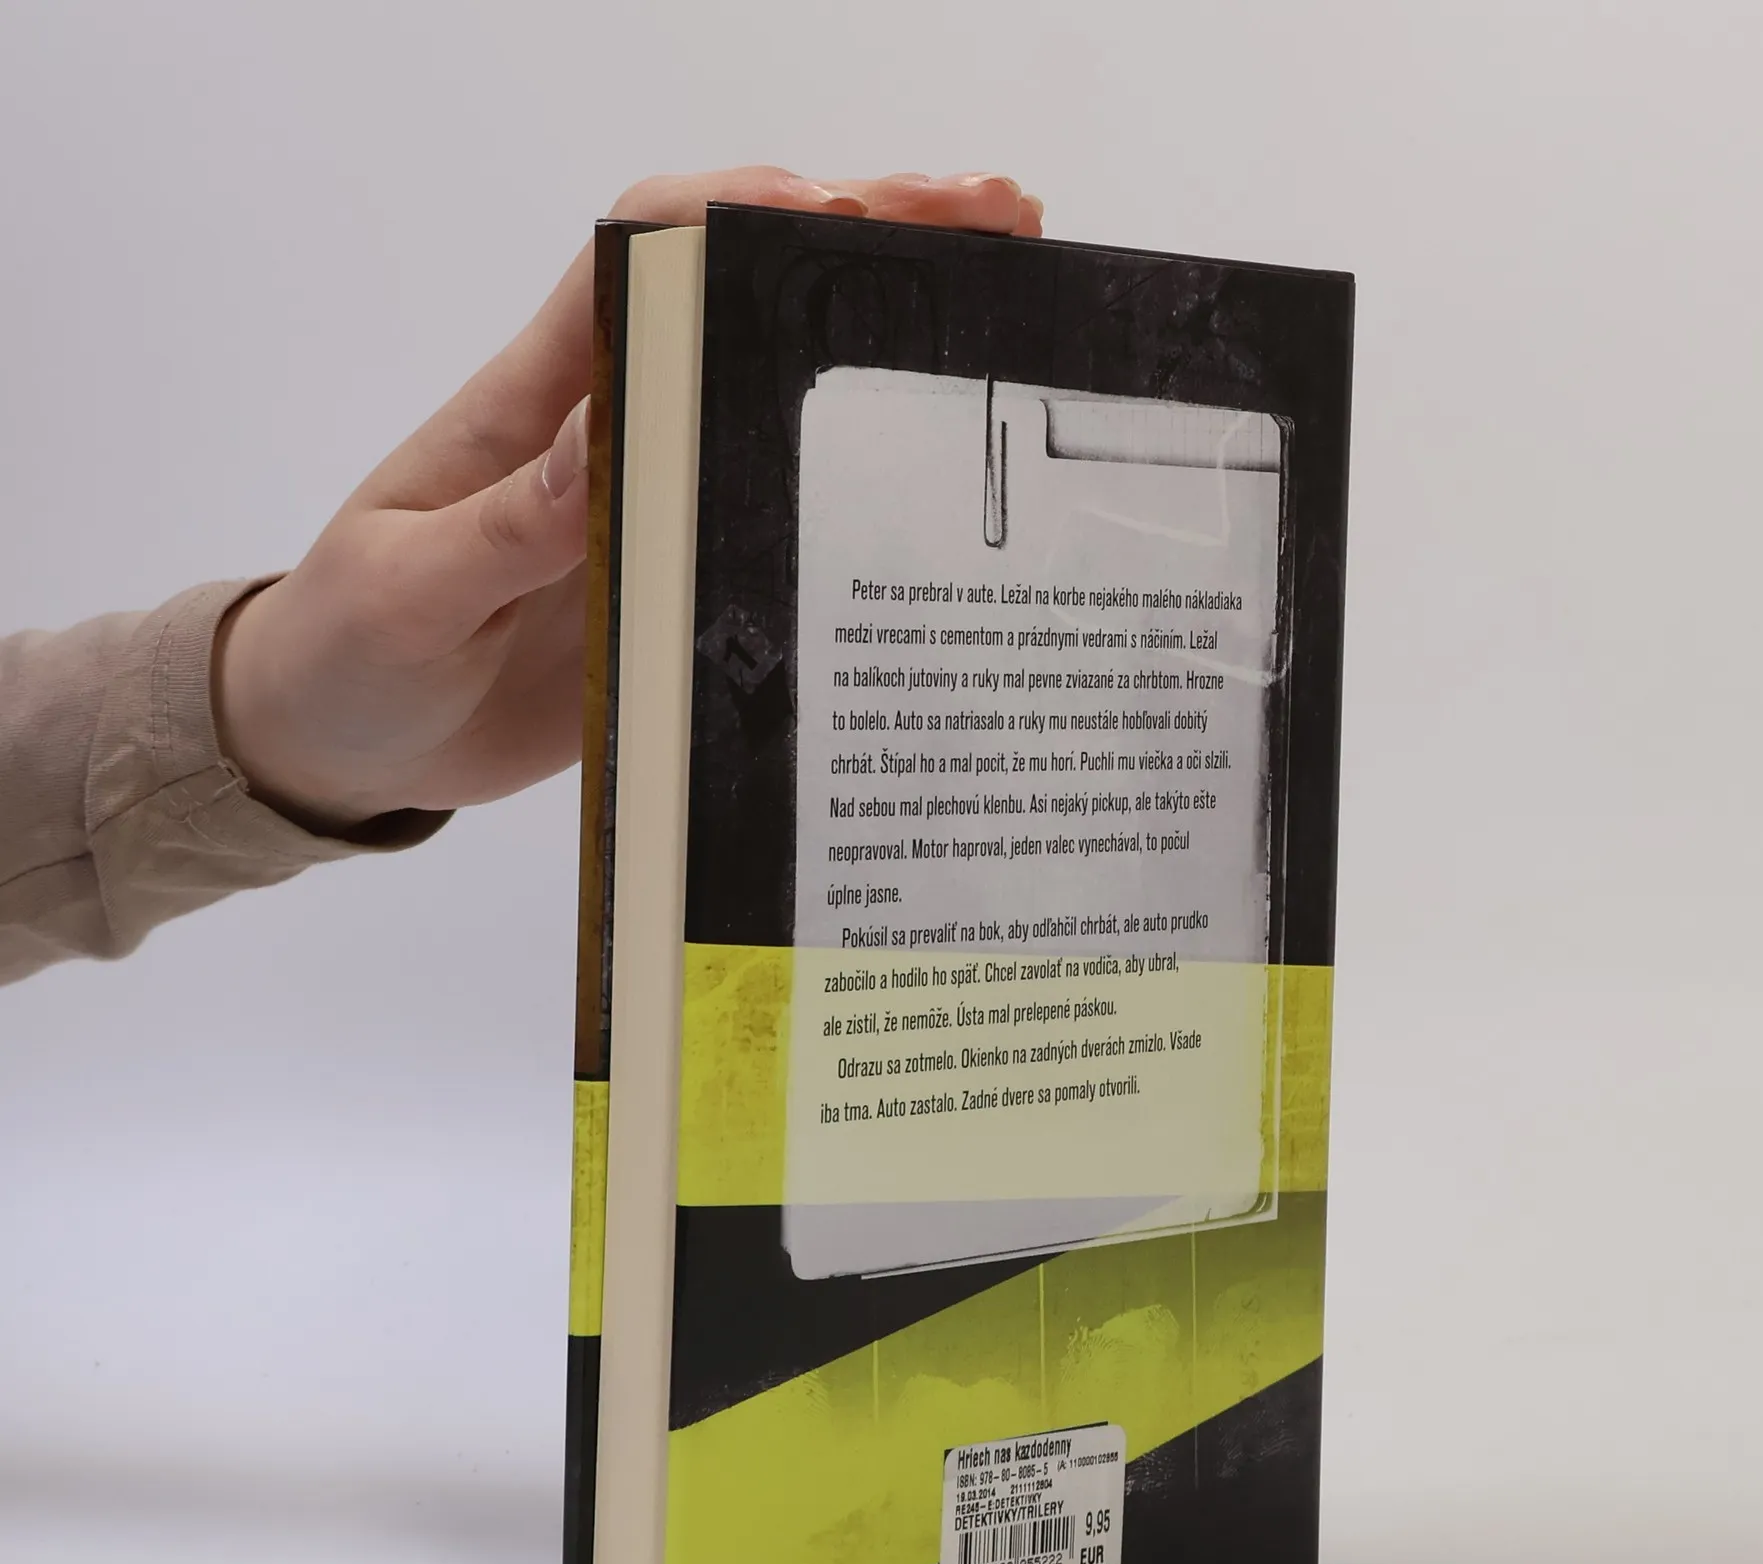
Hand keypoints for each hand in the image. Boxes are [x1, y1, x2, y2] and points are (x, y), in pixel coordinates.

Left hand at [215, 168, 1044, 832]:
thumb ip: (506, 526)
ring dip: (886, 356)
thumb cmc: (349, 653)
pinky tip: (944, 492)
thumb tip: (607, 446)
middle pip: (744, 308)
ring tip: (1008, 317)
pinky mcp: (678, 587)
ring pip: (780, 404)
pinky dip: (863, 492)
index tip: (839, 206)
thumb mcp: (409, 590)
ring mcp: (655, 511)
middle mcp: (613, 438)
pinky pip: (776, 524)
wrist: (343, 747)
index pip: (638, 266)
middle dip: (865, 244)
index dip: (734, 216)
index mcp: (535, 409)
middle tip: (994, 220)